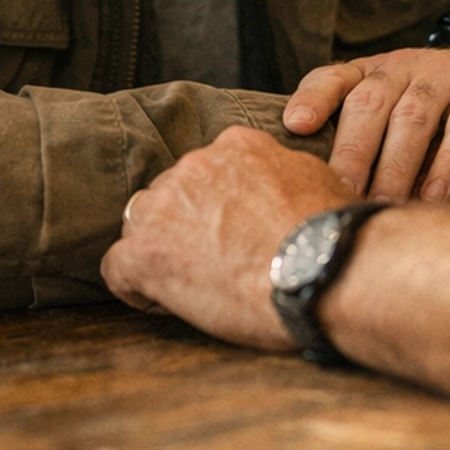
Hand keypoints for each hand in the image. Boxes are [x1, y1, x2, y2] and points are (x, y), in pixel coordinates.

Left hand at [101, 128, 352, 346]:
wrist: (320, 269)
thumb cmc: (331, 237)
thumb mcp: (318, 181)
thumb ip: (286, 176)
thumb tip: (286, 189)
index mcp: (236, 146)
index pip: (207, 172)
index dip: (215, 207)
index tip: (231, 234)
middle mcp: (195, 164)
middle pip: (172, 195)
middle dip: (186, 227)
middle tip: (215, 263)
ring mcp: (166, 205)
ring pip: (142, 225)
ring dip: (161, 251)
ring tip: (194, 286)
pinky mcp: (146, 251)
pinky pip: (117, 268)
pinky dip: (137, 288)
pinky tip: (166, 302)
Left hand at [281, 47, 449, 202]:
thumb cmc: (435, 112)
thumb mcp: (392, 116)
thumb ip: (356, 141)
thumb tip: (311, 191)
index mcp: (371, 72)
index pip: (333, 78)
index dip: (313, 98)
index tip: (296, 126)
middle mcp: (404, 67)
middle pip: (369, 105)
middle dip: (352, 154)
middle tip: (341, 198)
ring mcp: (446, 72)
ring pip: (413, 116)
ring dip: (397, 166)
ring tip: (384, 207)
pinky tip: (436, 195)